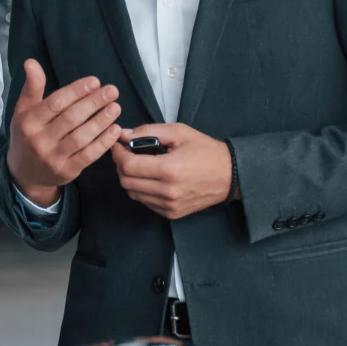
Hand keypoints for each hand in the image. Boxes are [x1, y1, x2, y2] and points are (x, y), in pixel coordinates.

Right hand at [6, 59, 122, 206]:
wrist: (25, 174)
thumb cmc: (27, 135)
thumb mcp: (24, 110)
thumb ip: (32, 87)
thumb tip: (31, 62)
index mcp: (29, 121)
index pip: (56, 103)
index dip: (76, 91)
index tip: (95, 81)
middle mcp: (40, 140)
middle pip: (71, 118)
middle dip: (94, 103)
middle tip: (112, 91)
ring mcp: (53, 158)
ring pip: (82, 137)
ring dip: (101, 121)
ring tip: (116, 107)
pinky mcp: (67, 171)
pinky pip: (88, 155)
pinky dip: (103, 142)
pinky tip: (115, 129)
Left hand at [112, 123, 232, 219]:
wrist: (230, 175)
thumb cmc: (205, 150)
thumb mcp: (179, 132)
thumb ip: (148, 131)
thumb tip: (123, 134)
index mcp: (169, 169)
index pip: (128, 165)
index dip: (117, 154)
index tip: (117, 145)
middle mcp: (168, 191)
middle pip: (126, 181)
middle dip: (121, 165)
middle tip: (126, 153)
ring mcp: (169, 205)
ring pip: (133, 193)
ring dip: (130, 178)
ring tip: (139, 164)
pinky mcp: (171, 213)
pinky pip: (145, 202)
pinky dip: (141, 189)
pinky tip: (151, 177)